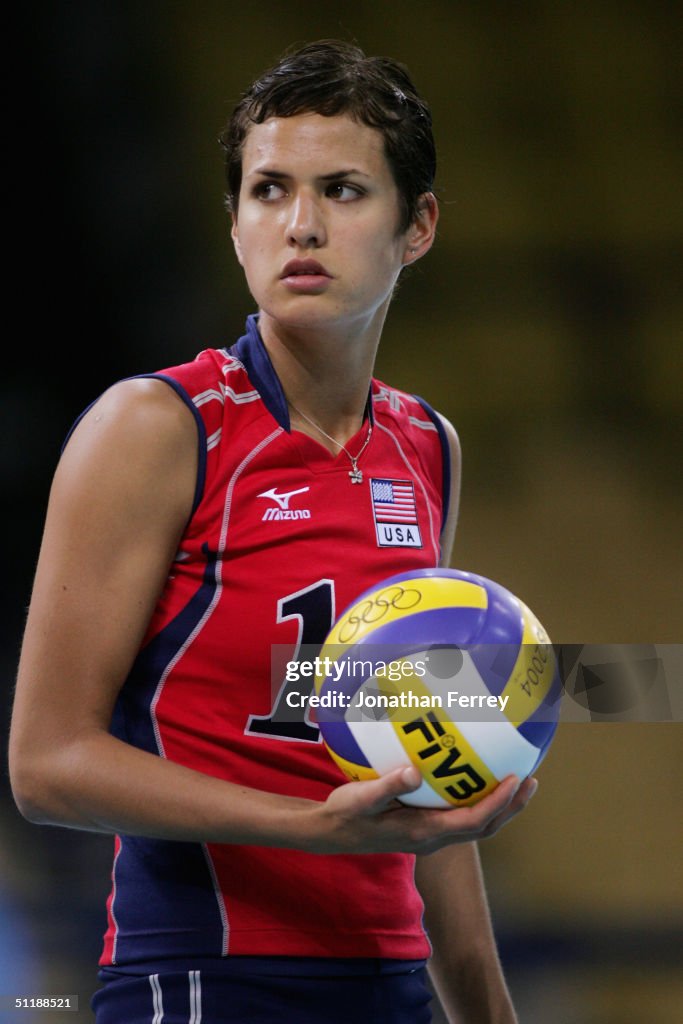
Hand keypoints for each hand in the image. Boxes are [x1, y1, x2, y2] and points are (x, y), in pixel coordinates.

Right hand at [309, 767, 536, 854]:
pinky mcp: (425, 828)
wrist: (331, 833)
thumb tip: (414, 771)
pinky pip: (462, 817)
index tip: (517, 779)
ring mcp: (431, 836)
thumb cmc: (345, 813)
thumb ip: (387, 785)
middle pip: (485, 827)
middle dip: (511, 806)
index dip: (499, 803)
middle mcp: (433, 838)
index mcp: (424, 832)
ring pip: (477, 825)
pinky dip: (479, 801)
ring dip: (500, 806)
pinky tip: (476, 778)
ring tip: (517, 779)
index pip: (474, 821)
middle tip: (531, 779)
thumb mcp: (360, 798)